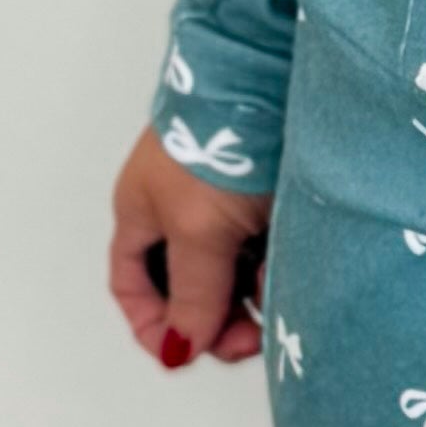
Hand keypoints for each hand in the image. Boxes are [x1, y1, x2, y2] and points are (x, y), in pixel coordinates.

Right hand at [109, 130, 270, 371]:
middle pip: (190, 287)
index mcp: (143, 213)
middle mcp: (181, 210)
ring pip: (234, 272)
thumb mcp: (198, 229)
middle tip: (249, 338)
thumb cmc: (221, 139)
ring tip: (273, 295)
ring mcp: (228, 202)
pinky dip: (277, 266)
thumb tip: (182, 348)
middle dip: (215, 319)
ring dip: (250, 296)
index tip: (186, 352)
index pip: (134, 286)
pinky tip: (291, 268)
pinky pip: (269, 249)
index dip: (155, 324)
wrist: (274, 74)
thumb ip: (192, 293)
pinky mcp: (272, 194)